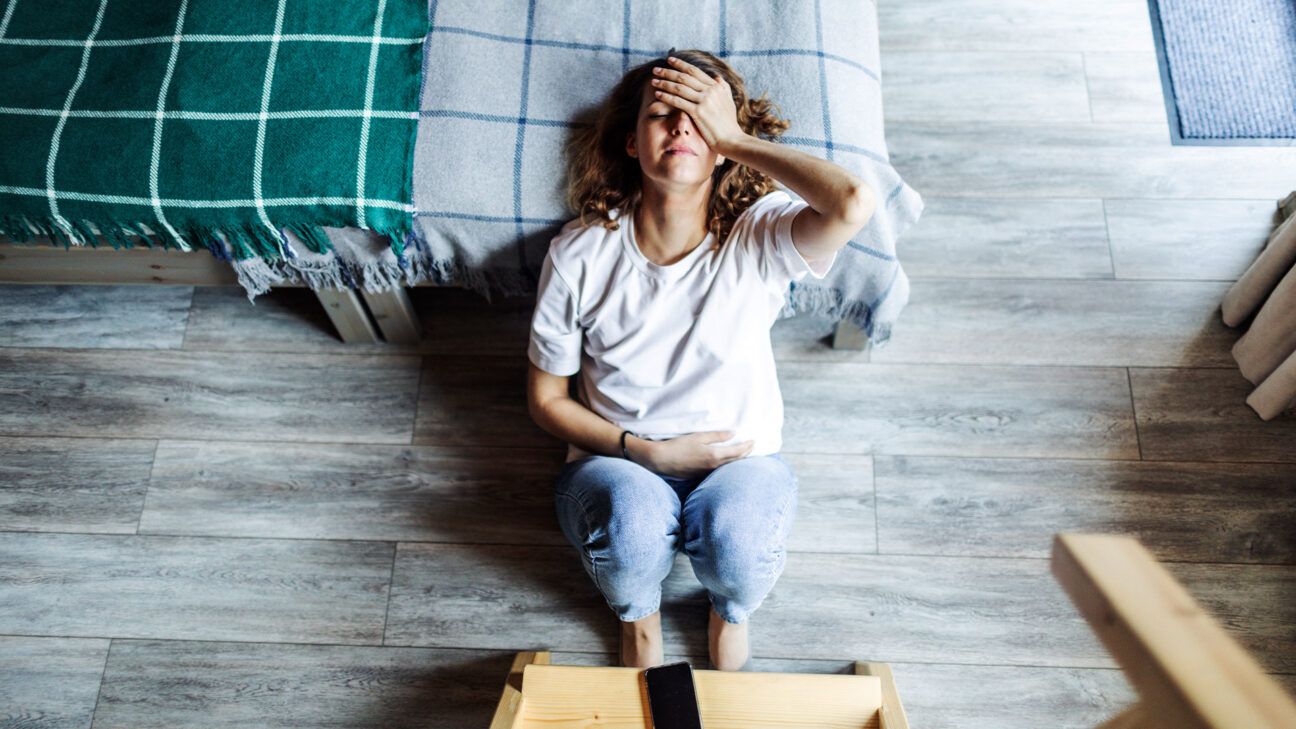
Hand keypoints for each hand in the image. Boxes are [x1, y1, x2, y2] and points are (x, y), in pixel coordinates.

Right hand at [636, 430, 753, 477]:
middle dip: (746, 453)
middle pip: (735, 460)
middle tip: (752, 445)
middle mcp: (713, 466)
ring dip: (737, 459)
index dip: (747, 446)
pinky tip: (726, 459)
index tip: (754, 440)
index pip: (737, 452)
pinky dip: (727, 463)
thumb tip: (733, 434)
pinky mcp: (701, 475)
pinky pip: (719, 469)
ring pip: (728, 466)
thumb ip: (717, 436)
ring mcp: (707, 472)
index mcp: (714, 455)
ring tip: (743, 452)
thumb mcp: (698, 437)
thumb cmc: (678, 446)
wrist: (661, 460)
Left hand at [650, 56, 746, 153]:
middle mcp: (710, 91)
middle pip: (684, 77)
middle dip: (668, 72)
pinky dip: (666, 97)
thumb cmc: (729, 124)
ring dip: (664, 83)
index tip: (670, 60)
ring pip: (680, 87)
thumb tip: (717, 76)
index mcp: (716, 87)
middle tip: (656, 69)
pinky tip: (658, 94)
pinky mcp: (698, 112)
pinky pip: (678, 101)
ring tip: (654, 81)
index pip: (695, 71)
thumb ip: (723, 88)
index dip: (681, 64)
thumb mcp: (729, 102)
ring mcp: (704, 101)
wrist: (732, 140)